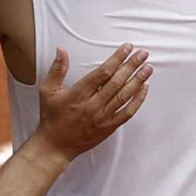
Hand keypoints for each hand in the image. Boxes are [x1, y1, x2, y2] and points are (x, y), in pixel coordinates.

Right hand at [35, 44, 150, 160]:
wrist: (55, 146)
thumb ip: (57, 69)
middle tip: (143, 54)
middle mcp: (93, 105)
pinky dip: (137, 101)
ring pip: (124, 96)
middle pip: (117, 82)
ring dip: (138, 81)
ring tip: (148, 68)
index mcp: (79, 94)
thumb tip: (62, 50)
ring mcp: (102, 117)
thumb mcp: (47, 91)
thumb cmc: (51, 118)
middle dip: (131, 66)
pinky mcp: (109, 127)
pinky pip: (127, 113)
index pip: (102, 73)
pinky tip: (144, 89)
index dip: (117, 59)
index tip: (127, 48)